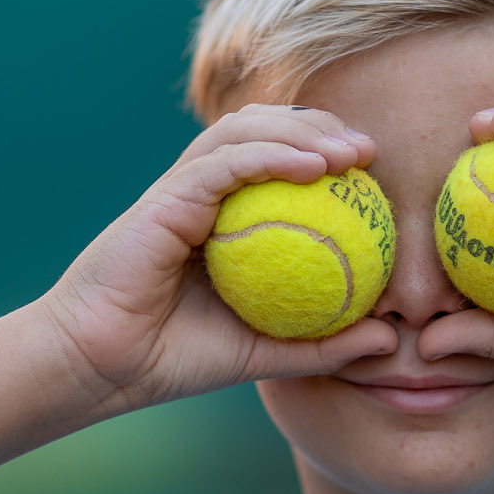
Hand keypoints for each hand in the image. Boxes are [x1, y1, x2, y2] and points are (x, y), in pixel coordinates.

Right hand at [37, 104, 397, 412]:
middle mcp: (203, 192)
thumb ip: (325, 344)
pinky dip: (269, 156)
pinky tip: (312, 167)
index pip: (278, 160)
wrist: (104, 369)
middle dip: (319, 124)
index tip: (374, 174)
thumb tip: (390, 343)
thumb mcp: (267, 354)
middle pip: (264, 129)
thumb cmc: (175, 360)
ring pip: (243, 132)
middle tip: (369, 151)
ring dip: (301, 131)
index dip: (326, 151)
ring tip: (349, 153)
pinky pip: (222, 164)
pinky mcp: (164, 199)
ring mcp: (181, 190)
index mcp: (224, 216)